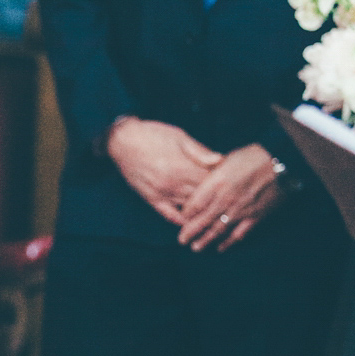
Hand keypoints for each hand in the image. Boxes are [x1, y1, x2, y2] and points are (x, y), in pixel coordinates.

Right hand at [107, 119, 221, 223]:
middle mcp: (175, 184)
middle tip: (228, 198)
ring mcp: (163, 194)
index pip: (212, 182)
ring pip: (190, 209)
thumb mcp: (179, 136)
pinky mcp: (152, 199)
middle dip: (216, 198)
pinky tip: (192, 221)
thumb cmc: (152, 134)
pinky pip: (169, 216)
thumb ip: (200, 151)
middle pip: (204, 197)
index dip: (224, 182)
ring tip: (216, 212)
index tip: (232, 182)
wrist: (122, 141)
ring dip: (203, 211)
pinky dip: (182, 220)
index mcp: (184, 167)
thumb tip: (220, 159)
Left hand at [176, 144, 284, 251]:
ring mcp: (240, 209)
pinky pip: (239, 234)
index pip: (195, 203)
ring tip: (196, 248)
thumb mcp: (227, 157)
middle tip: (181, 241)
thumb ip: (211, 169)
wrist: (282, 162)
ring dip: (206, 240)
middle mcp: (226, 198)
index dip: (185, 214)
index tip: (180, 219)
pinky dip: (229, 243)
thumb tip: (200, 175)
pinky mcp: (255, 216)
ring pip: (218, 230)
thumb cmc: (254, 156)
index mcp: (217, 182)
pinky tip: (220, 248)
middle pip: (203, 220)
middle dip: (191, 232)